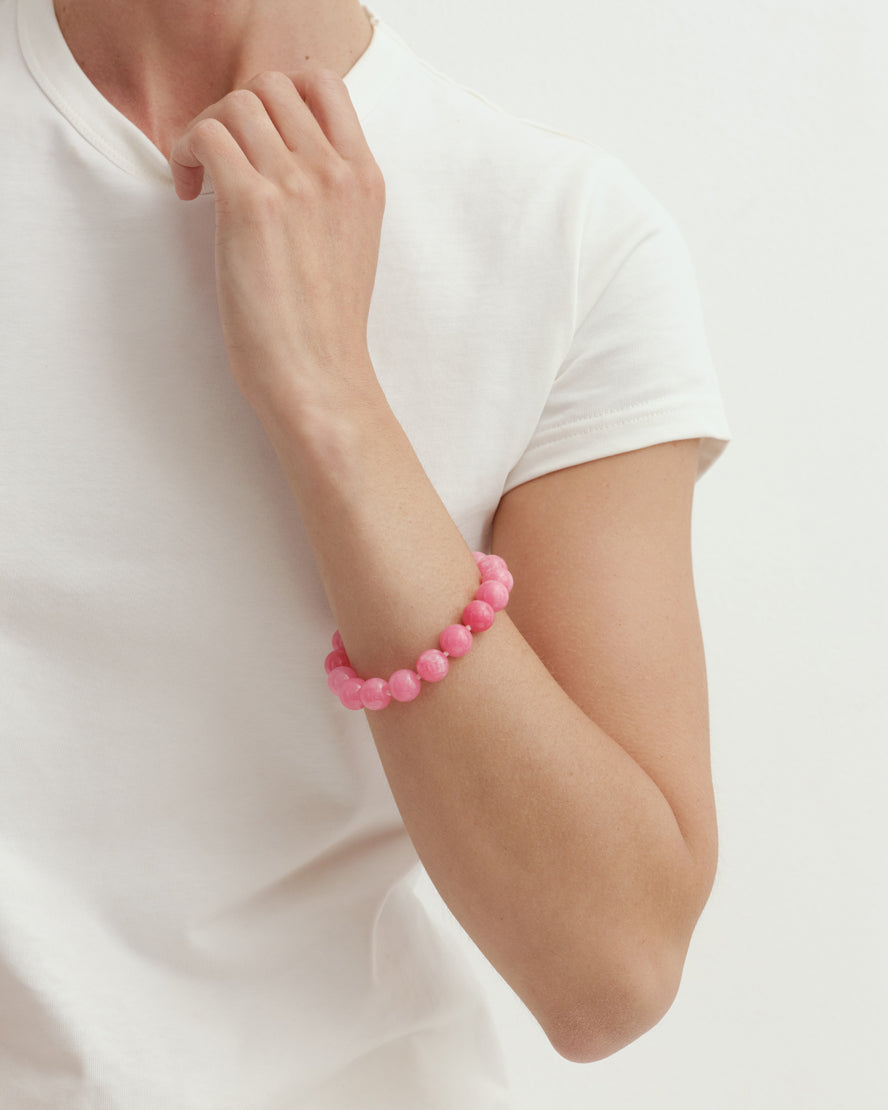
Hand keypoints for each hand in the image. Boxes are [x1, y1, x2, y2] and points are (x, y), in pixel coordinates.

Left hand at [169, 67, 385, 422]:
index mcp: (364, 178)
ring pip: (235, 103)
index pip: (323, 83)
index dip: (278, 96)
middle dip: (234, 113)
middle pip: (271, 85)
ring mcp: (296, 184)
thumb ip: (330, 195)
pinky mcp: (252, 205)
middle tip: (220, 161)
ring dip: (205, 131)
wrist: (320, 377)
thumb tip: (281, 161)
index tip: (257, 138)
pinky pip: (205, 135)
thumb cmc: (326, 328)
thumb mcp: (352, 246)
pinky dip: (184, 152)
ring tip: (199, 179)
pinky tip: (187, 192)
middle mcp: (335, 171)